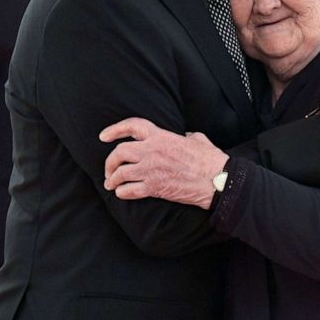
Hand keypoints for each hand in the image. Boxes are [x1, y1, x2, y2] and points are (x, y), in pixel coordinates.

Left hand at [100, 118, 228, 209]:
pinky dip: (122, 192)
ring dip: (113, 179)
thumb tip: (184, 136)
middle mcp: (152, 151)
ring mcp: (151, 170)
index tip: (103, 136)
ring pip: (120, 173)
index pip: (131, 126)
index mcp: (161, 136)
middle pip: (119, 153)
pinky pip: (129, 191)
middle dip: (109, 162)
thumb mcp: (197, 139)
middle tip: (108, 170)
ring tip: (111, 184)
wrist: (216, 180)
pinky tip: (122, 193)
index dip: (114, 129)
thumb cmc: (209, 159)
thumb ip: (185, 136)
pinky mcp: (154, 188)